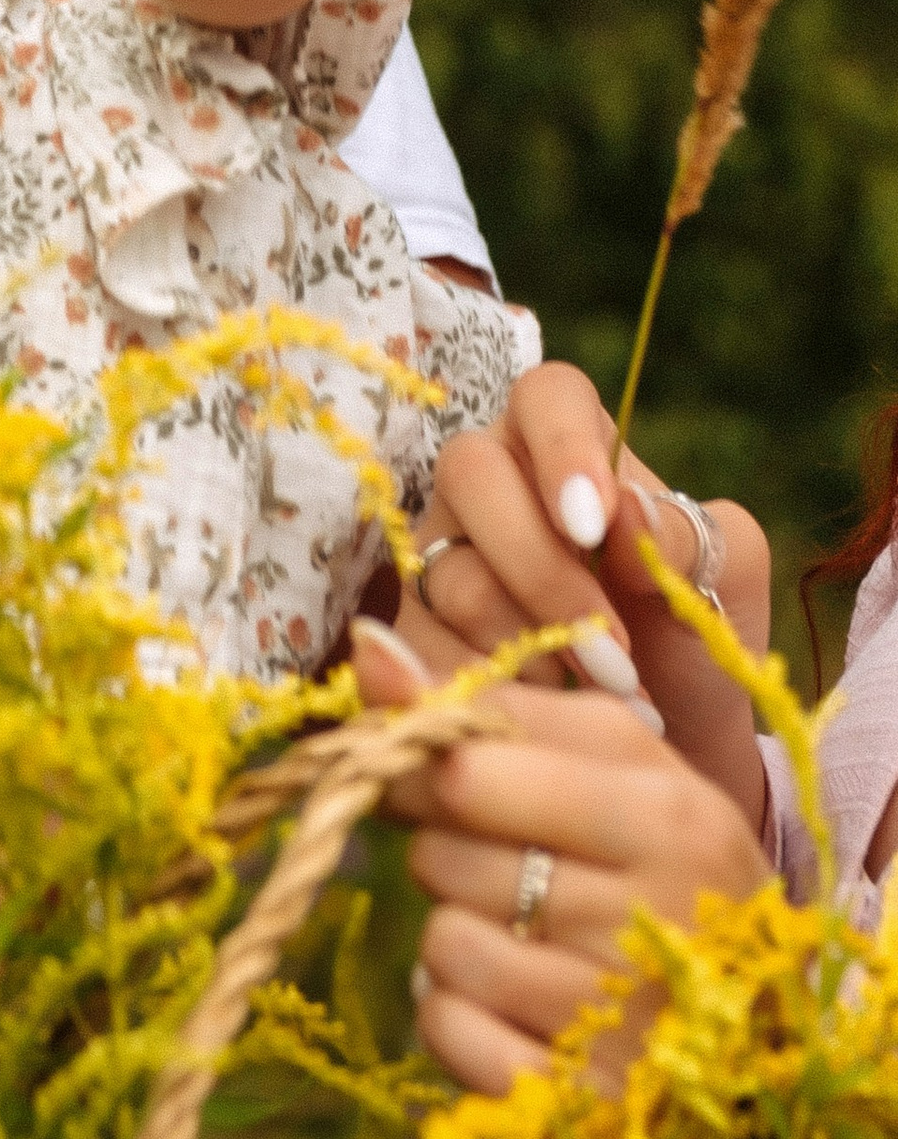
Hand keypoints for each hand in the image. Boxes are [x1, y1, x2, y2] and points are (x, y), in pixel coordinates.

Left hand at [351, 623, 768, 1091]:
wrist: (759, 1028)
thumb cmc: (669, 867)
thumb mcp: (611, 762)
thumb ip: (490, 704)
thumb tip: (367, 647)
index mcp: (667, 817)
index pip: (469, 770)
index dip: (427, 767)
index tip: (441, 773)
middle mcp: (649, 922)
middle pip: (443, 857)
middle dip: (452, 855)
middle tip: (518, 869)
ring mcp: (616, 1026)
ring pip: (440, 945)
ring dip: (457, 937)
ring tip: (529, 939)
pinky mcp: (578, 1107)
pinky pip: (448, 1031)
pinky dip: (459, 1016)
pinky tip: (520, 1009)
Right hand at [391, 360, 770, 826]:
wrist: (675, 742)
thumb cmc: (696, 639)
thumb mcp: (724, 583)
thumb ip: (688, 539)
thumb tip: (626, 510)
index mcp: (571, 443)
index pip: (547, 396)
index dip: (562, 447)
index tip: (596, 524)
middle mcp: (492, 481)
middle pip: (473, 472)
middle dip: (545, 571)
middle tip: (617, 653)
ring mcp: (441, 550)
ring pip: (452, 571)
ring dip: (532, 642)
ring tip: (606, 696)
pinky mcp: (414, 628)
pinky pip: (426, 647)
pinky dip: (494, 686)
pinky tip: (552, 713)